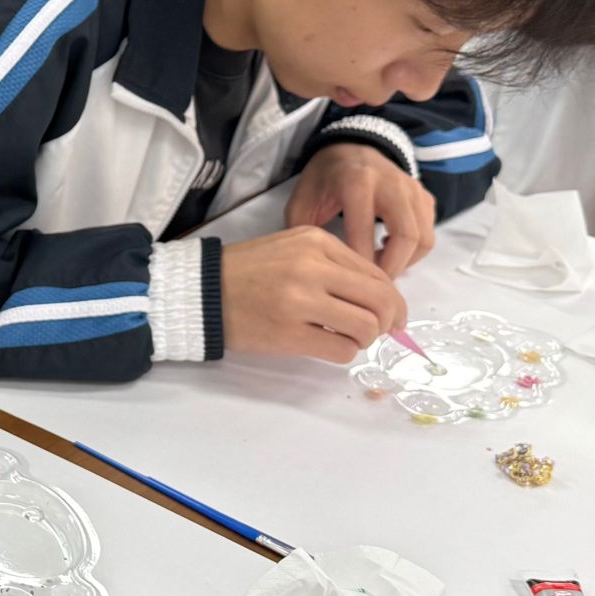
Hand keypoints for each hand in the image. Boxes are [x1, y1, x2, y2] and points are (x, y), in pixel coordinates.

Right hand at [222, 226, 407, 361]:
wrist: (202, 291)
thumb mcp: (294, 249)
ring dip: (365, 339)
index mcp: (316, 242)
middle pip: (380, 300)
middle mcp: (312, 267)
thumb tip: (380, 299)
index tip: (389, 316)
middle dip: (389, 321)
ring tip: (349, 338)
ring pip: (366, 326)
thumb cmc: (248, 271)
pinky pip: (341, 349)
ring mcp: (301, 301)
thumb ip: (335, 265)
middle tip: (381, 332)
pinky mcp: (290, 334)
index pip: (376, 274)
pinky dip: (345, 352)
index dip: (392, 300)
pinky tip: (329, 346)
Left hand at [287, 143, 436, 275]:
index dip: (361, 264)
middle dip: (391, 269)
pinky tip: (389, 252)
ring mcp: (413, 190)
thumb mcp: (301, 203)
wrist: (350, 148)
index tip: (351, 286)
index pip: (364, 231)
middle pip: (407, 236)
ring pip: (424, 238)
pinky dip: (413, 252)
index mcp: (356, 183)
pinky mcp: (424, 197)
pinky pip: (428, 232)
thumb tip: (315, 271)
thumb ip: (304, 235)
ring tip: (378, 268)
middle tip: (372, 287)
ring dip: (405, 262)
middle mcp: (391, 184)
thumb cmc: (323, 180)